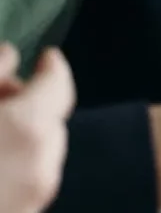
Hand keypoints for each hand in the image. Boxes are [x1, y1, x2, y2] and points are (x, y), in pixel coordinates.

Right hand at [0, 44, 75, 212]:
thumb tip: (9, 57)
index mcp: (29, 128)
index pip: (58, 84)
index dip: (50, 67)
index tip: (44, 58)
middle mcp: (41, 167)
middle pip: (48, 120)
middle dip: (25, 104)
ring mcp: (31, 204)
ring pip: (36, 155)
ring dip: (16, 138)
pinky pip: (22, 185)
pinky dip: (8, 168)